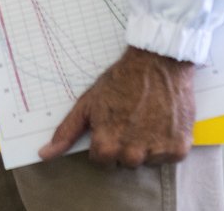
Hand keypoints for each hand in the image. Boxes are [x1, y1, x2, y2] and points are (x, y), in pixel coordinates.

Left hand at [39, 48, 194, 168]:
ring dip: (147, 145)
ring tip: (148, 118)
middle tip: (131, 118)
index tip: (112, 122)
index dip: (105, 140)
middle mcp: (132, 153)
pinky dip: (166, 142)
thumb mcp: (88, 103)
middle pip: (124, 162)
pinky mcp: (179, 148)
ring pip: (147, 161)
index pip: (101, 160)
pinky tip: (162, 121)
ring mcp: (157, 152)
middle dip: (125, 144)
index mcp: (107, 145)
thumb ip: (66, 132)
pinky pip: (169, 157)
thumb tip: (44, 154)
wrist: (158, 61)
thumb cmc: (122, 79)